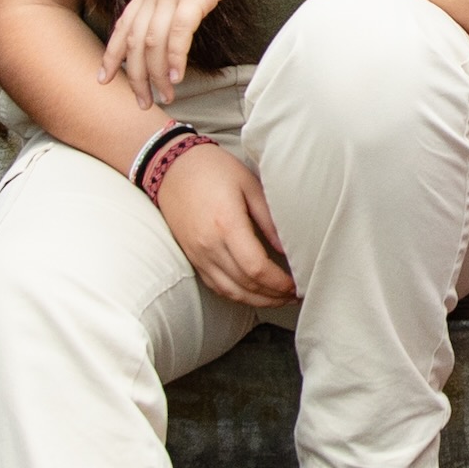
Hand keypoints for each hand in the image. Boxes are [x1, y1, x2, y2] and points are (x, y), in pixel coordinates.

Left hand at [100, 0, 264, 105]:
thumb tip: (180, 13)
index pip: (122, 24)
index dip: (111, 53)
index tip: (103, 77)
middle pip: (133, 40)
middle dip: (134, 76)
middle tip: (142, 102)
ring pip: (152, 42)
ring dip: (157, 75)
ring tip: (166, 97)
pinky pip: (178, 33)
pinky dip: (175, 58)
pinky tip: (179, 77)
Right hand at [152, 140, 292, 306]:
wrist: (171, 167)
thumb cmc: (213, 169)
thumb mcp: (249, 184)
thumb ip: (269, 219)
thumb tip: (287, 249)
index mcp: (227, 225)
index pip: (256, 268)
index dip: (279, 283)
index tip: (296, 284)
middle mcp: (210, 246)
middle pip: (246, 286)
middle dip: (274, 295)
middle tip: (295, 294)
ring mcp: (198, 255)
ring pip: (231, 292)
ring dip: (258, 300)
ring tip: (279, 298)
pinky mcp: (192, 257)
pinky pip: (216, 285)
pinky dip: (238, 295)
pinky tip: (254, 293)